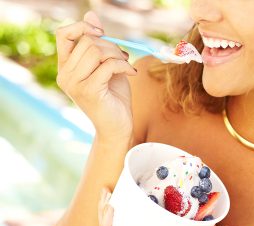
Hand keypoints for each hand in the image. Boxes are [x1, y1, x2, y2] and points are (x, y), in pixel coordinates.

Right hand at [55, 11, 136, 140]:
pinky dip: (124, 65)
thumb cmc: (113, 97)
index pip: (63, 35)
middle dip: (110, 45)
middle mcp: (65, 75)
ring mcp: (75, 84)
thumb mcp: (106, 66)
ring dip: (118, 55)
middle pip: (86, 41)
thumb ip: (99, 43)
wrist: (117, 127)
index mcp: (65, 68)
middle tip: (123, 56)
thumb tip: (91, 13)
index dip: (83, 27)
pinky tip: (132, 73)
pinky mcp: (89, 91)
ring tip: (126, 65)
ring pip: (96, 51)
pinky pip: (108, 65)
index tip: (101, 32)